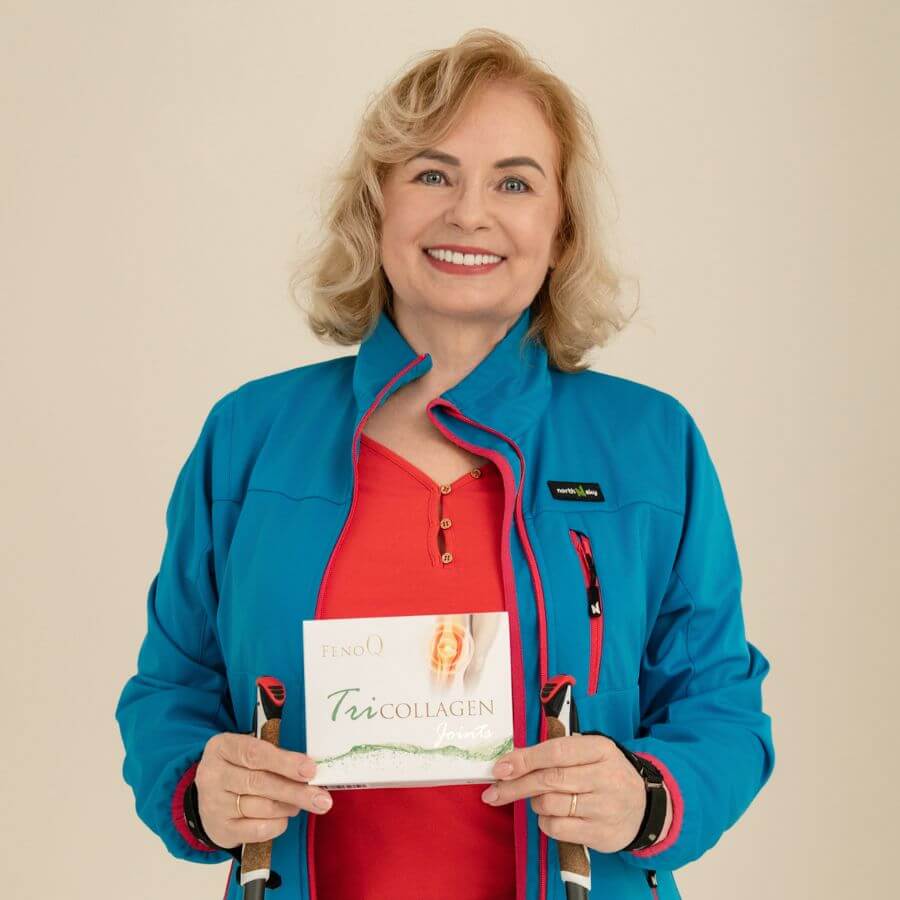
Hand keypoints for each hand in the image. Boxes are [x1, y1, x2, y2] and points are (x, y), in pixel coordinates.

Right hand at [195, 732, 332, 848]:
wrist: (208, 797)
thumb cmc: (238, 769)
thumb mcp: (248, 752)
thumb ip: (275, 756)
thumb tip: (310, 769)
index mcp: (222, 747)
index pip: (255, 754)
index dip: (285, 762)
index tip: (310, 769)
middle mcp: (213, 775)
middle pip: (260, 783)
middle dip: (296, 791)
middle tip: (321, 798)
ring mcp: (214, 804)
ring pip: (261, 807)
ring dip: (288, 806)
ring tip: (301, 803)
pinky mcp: (220, 829)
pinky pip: (256, 830)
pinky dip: (277, 824)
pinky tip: (284, 817)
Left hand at [479, 734, 671, 852]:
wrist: (645, 806)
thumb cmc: (605, 774)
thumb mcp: (588, 753)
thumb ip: (554, 753)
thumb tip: (510, 761)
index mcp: (600, 749)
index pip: (555, 752)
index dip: (524, 759)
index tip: (500, 767)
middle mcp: (605, 777)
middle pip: (549, 780)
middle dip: (515, 786)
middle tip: (493, 791)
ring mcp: (605, 807)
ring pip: (550, 805)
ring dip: (535, 803)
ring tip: (541, 799)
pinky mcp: (602, 833)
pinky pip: (558, 828)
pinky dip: (546, 822)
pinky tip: (553, 815)